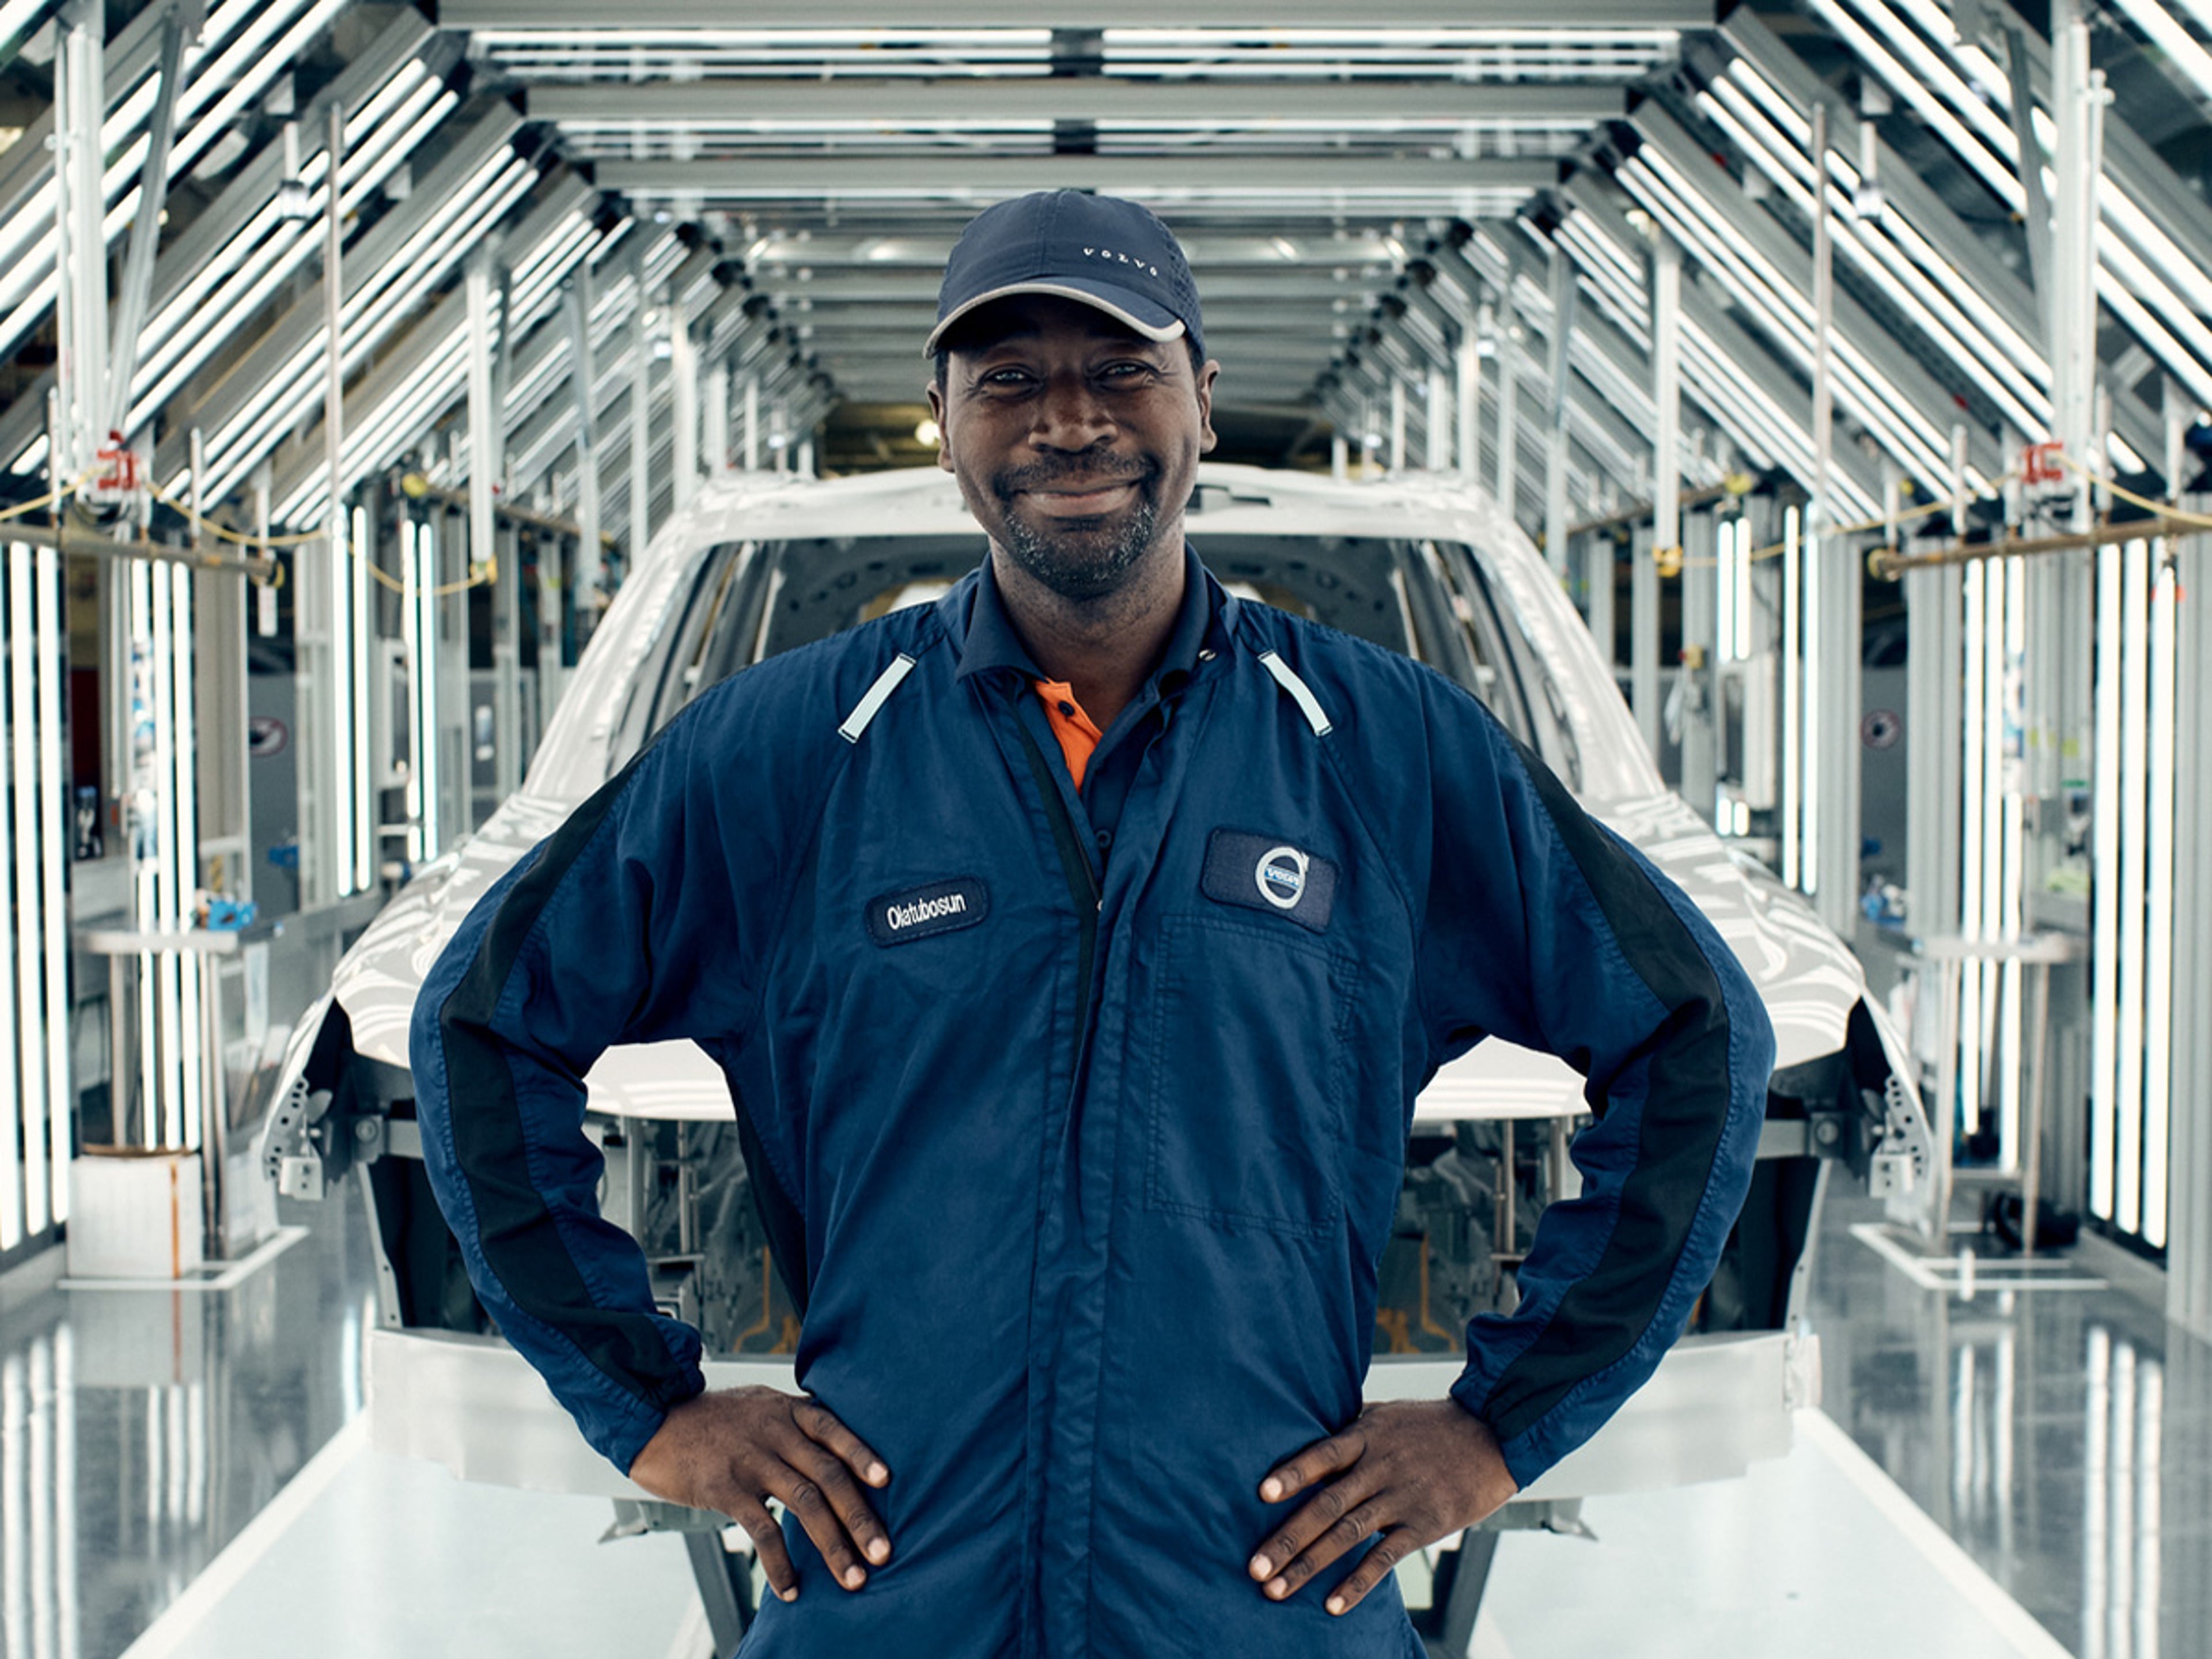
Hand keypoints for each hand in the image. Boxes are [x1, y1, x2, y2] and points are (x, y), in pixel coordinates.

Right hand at [627, 1387, 891, 1602]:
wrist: (656, 1420)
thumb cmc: (715, 1418)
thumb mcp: (761, 1405)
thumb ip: (796, 1424)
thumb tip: (835, 1453)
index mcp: (788, 1411)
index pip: (834, 1430)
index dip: (862, 1454)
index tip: (887, 1480)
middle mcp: (775, 1433)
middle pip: (828, 1475)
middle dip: (860, 1516)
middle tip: (883, 1551)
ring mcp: (751, 1461)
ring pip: (804, 1504)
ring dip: (832, 1545)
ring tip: (852, 1577)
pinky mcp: (725, 1488)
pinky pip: (761, 1529)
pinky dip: (779, 1562)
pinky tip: (790, 1588)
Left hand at [1247, 1398, 1517, 1615]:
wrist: (1492, 1435)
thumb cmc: (1430, 1425)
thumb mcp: (1386, 1415)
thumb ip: (1349, 1430)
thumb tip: (1306, 1434)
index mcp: (1366, 1436)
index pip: (1322, 1455)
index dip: (1292, 1474)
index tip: (1260, 1495)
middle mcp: (1380, 1468)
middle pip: (1326, 1505)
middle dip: (1288, 1538)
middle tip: (1255, 1567)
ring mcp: (1402, 1498)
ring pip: (1347, 1535)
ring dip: (1309, 1565)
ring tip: (1277, 1589)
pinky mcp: (1424, 1525)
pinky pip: (1384, 1558)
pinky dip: (1357, 1583)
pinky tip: (1332, 1605)